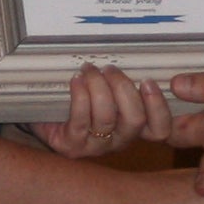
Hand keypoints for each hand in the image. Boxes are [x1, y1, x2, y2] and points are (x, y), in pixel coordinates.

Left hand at [30, 61, 173, 159]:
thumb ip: (122, 82)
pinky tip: (75, 80)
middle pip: (135, 119)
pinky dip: (79, 94)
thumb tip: (132, 55)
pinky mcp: (73, 147)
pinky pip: (80, 119)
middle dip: (122, 87)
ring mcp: (96, 147)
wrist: (43, 118)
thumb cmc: (80, 100)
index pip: (160, 129)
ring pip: (106, 117)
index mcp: (134, 128)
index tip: (147, 80)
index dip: (159, 107)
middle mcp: (120, 141)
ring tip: (88, 69)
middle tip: (109, 69)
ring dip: (98, 86)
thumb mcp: (107, 90)